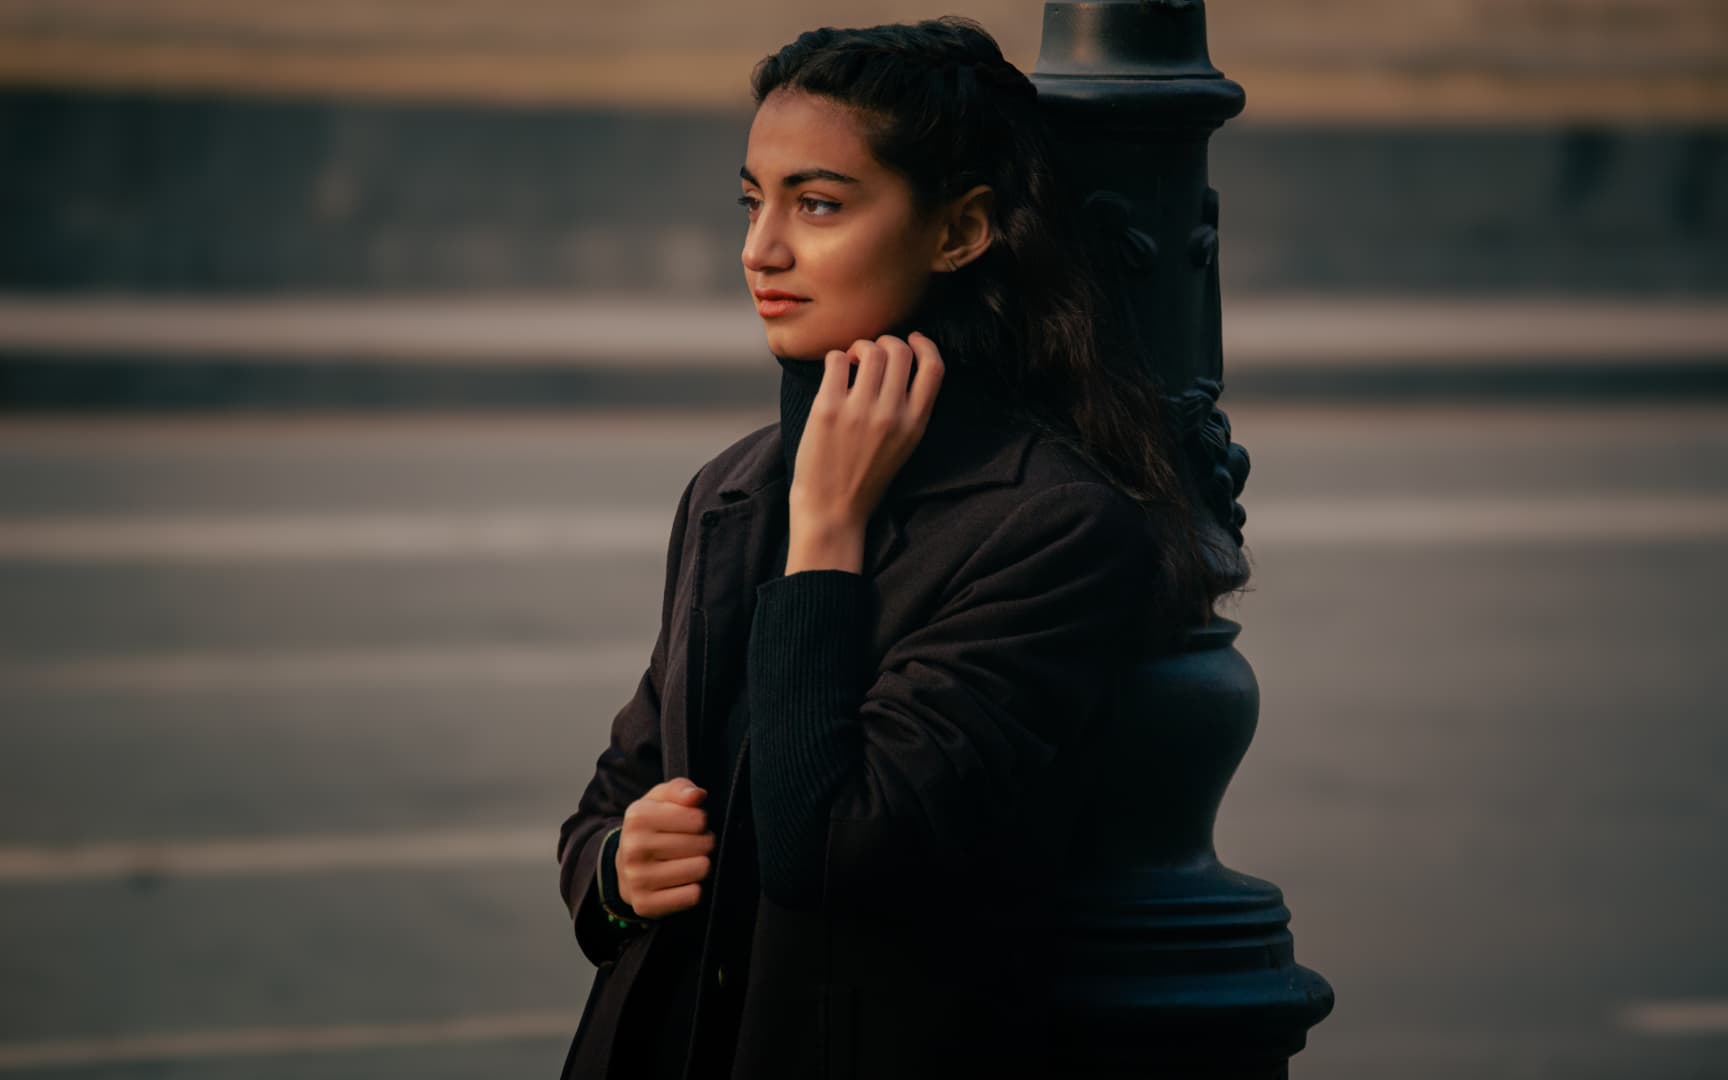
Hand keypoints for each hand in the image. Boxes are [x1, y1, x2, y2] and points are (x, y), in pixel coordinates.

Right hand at [616, 779, 715, 917]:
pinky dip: (693, 889)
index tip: (689, 825)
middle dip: (704, 843)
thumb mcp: (661, 799)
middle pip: (703, 844)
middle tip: (690, 846)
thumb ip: (681, 789)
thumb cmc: (651, 828)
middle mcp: (633, 847)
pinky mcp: (645, 904)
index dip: (700, 821)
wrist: (623, 866)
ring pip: (700, 869)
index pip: (698, 819)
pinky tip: (681, 882)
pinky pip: (692, 895)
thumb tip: (697, 796)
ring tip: (687, 861)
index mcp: (638, 816)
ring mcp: (637, 878)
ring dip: (701, 865)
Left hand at [788, 332, 943, 568]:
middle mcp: (892, 414)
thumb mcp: (903, 445)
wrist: (832, 512)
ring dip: (859, 348)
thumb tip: (901, 360)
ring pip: (869, 350)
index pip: (934, 368)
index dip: (925, 344)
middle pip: (899, 350)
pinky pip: (836, 359)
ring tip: (851, 364)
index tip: (913, 339)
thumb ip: (908, 409)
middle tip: (870, 356)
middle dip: (885, 342)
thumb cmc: (865, 477)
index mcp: (915, 424)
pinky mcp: (828, 410)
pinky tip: (834, 373)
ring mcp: (860, 411)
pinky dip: (835, 358)